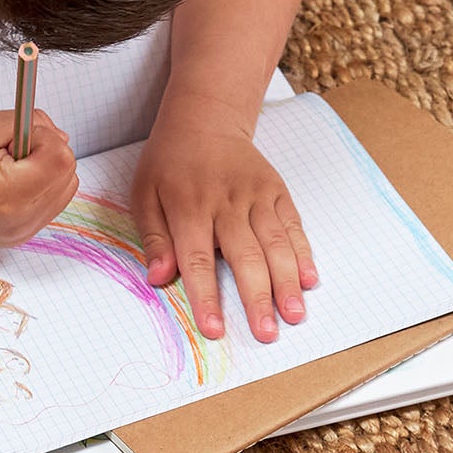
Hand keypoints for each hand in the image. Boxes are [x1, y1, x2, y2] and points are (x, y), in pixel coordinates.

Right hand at [0, 107, 77, 245]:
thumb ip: (36, 125)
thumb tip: (62, 138)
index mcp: (9, 196)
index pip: (61, 159)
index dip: (44, 138)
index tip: (20, 137)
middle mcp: (17, 222)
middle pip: (68, 177)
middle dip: (48, 156)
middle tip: (12, 152)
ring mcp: (18, 234)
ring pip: (64, 192)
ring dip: (46, 173)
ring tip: (9, 169)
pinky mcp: (17, 236)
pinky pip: (49, 206)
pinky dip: (39, 189)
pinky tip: (11, 183)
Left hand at [130, 104, 317, 342]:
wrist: (205, 118)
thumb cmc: (168, 163)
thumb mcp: (144, 195)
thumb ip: (154, 238)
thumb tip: (159, 277)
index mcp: (188, 206)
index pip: (198, 260)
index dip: (207, 297)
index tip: (215, 329)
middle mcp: (226, 202)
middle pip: (245, 256)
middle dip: (257, 298)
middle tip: (266, 333)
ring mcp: (256, 196)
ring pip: (275, 244)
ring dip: (287, 282)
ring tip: (294, 315)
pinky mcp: (277, 191)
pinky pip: (293, 226)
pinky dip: (303, 253)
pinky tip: (309, 280)